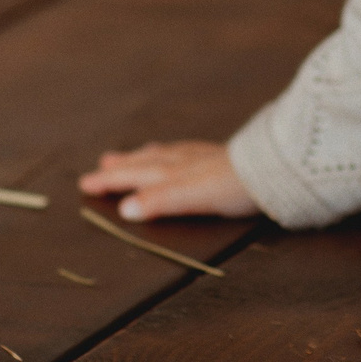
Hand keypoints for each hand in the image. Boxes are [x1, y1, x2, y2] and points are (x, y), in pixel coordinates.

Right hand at [77, 140, 258, 220]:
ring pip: (164, 155)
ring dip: (145, 157)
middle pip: (146, 162)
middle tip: (102, 164)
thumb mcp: (190, 196)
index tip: (86, 183)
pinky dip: (172, 153)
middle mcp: (183, 160)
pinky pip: (185, 152)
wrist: (273, 170)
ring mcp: (202, 157)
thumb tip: (125, 209)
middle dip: (123, 166)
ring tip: (133, 156)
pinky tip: (180, 154)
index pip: (134, 175)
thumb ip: (159, 200)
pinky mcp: (221, 158)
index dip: (111, 181)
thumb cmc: (233, 186)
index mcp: (172, 170)